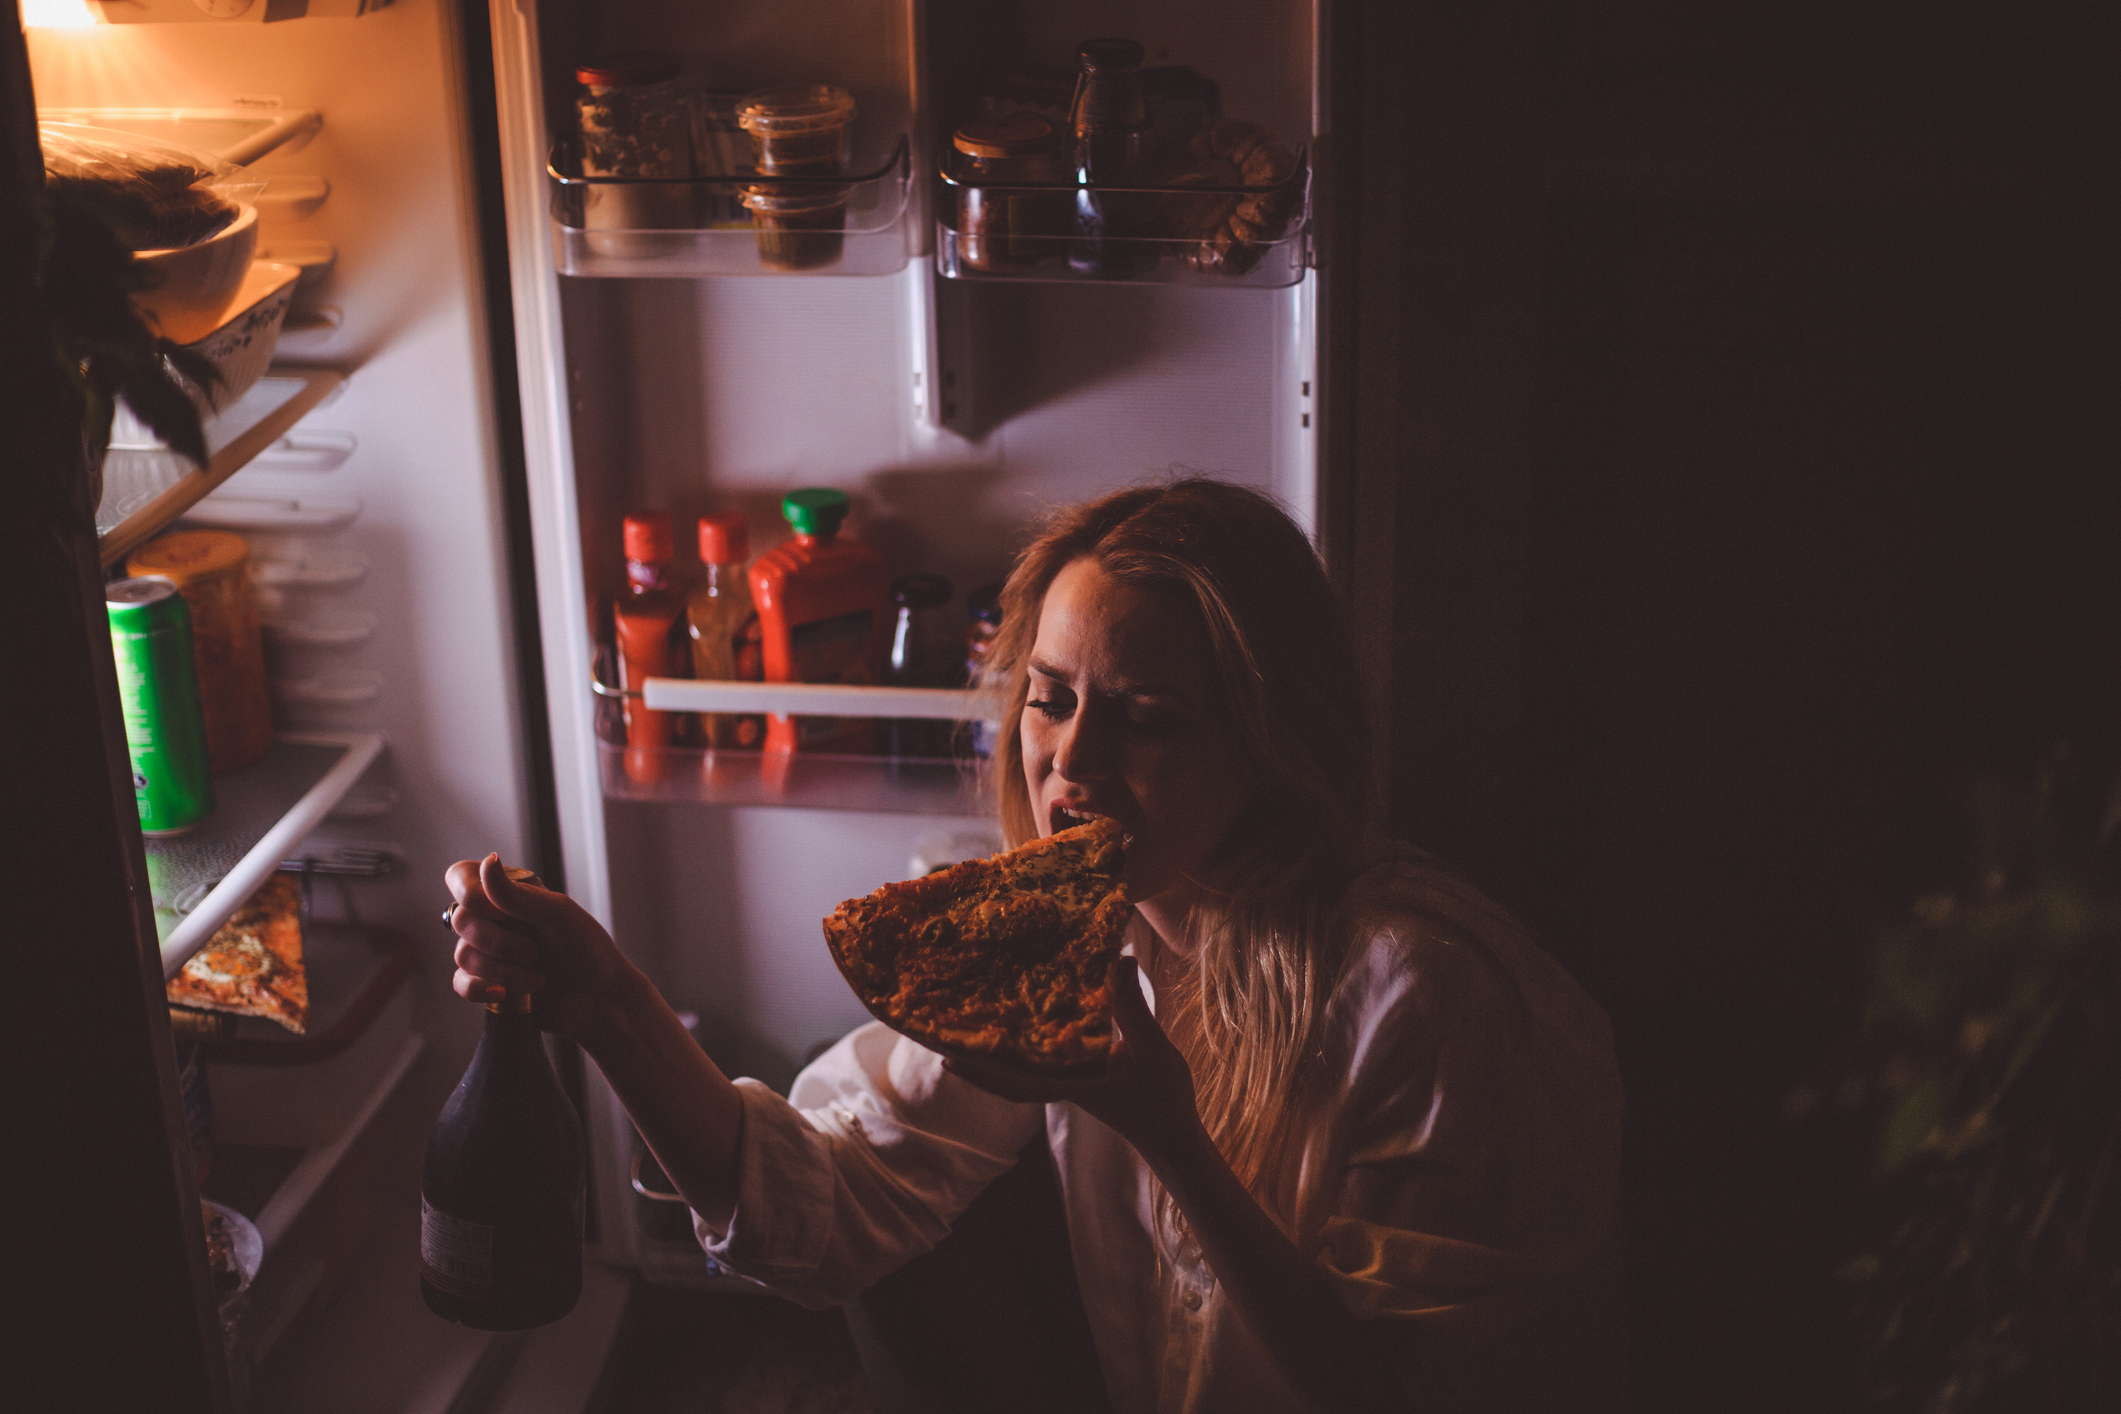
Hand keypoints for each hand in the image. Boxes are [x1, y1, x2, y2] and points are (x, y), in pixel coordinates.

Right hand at [446, 853, 633, 1040]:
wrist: (598, 996)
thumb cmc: (586, 948)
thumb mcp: (559, 914)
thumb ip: (518, 894)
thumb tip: (488, 861)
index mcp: (508, 892)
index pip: (461, 876)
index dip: (470, 894)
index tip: (499, 912)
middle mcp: (492, 918)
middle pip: (460, 920)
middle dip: (498, 942)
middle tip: (534, 952)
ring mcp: (487, 950)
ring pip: (463, 955)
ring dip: (501, 970)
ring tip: (537, 978)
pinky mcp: (486, 981)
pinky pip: (461, 983)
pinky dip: (479, 989)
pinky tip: (502, 994)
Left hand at [942, 955, 1206, 1169]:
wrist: (1173, 1134)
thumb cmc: (1163, 1100)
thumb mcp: (1152, 1050)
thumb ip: (1133, 1008)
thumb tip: (1118, 960)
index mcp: (1072, 1085)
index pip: (1017, 1083)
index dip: (981, 1072)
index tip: (947, 1059)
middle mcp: (1062, 1084)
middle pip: (1008, 1073)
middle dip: (977, 1054)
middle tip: (942, 1027)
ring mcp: (1069, 1082)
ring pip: (1023, 1066)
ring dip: (997, 1047)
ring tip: (970, 1017)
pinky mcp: (1079, 1078)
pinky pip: (1043, 1060)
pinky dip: (1026, 1045)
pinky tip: (1021, 1023)